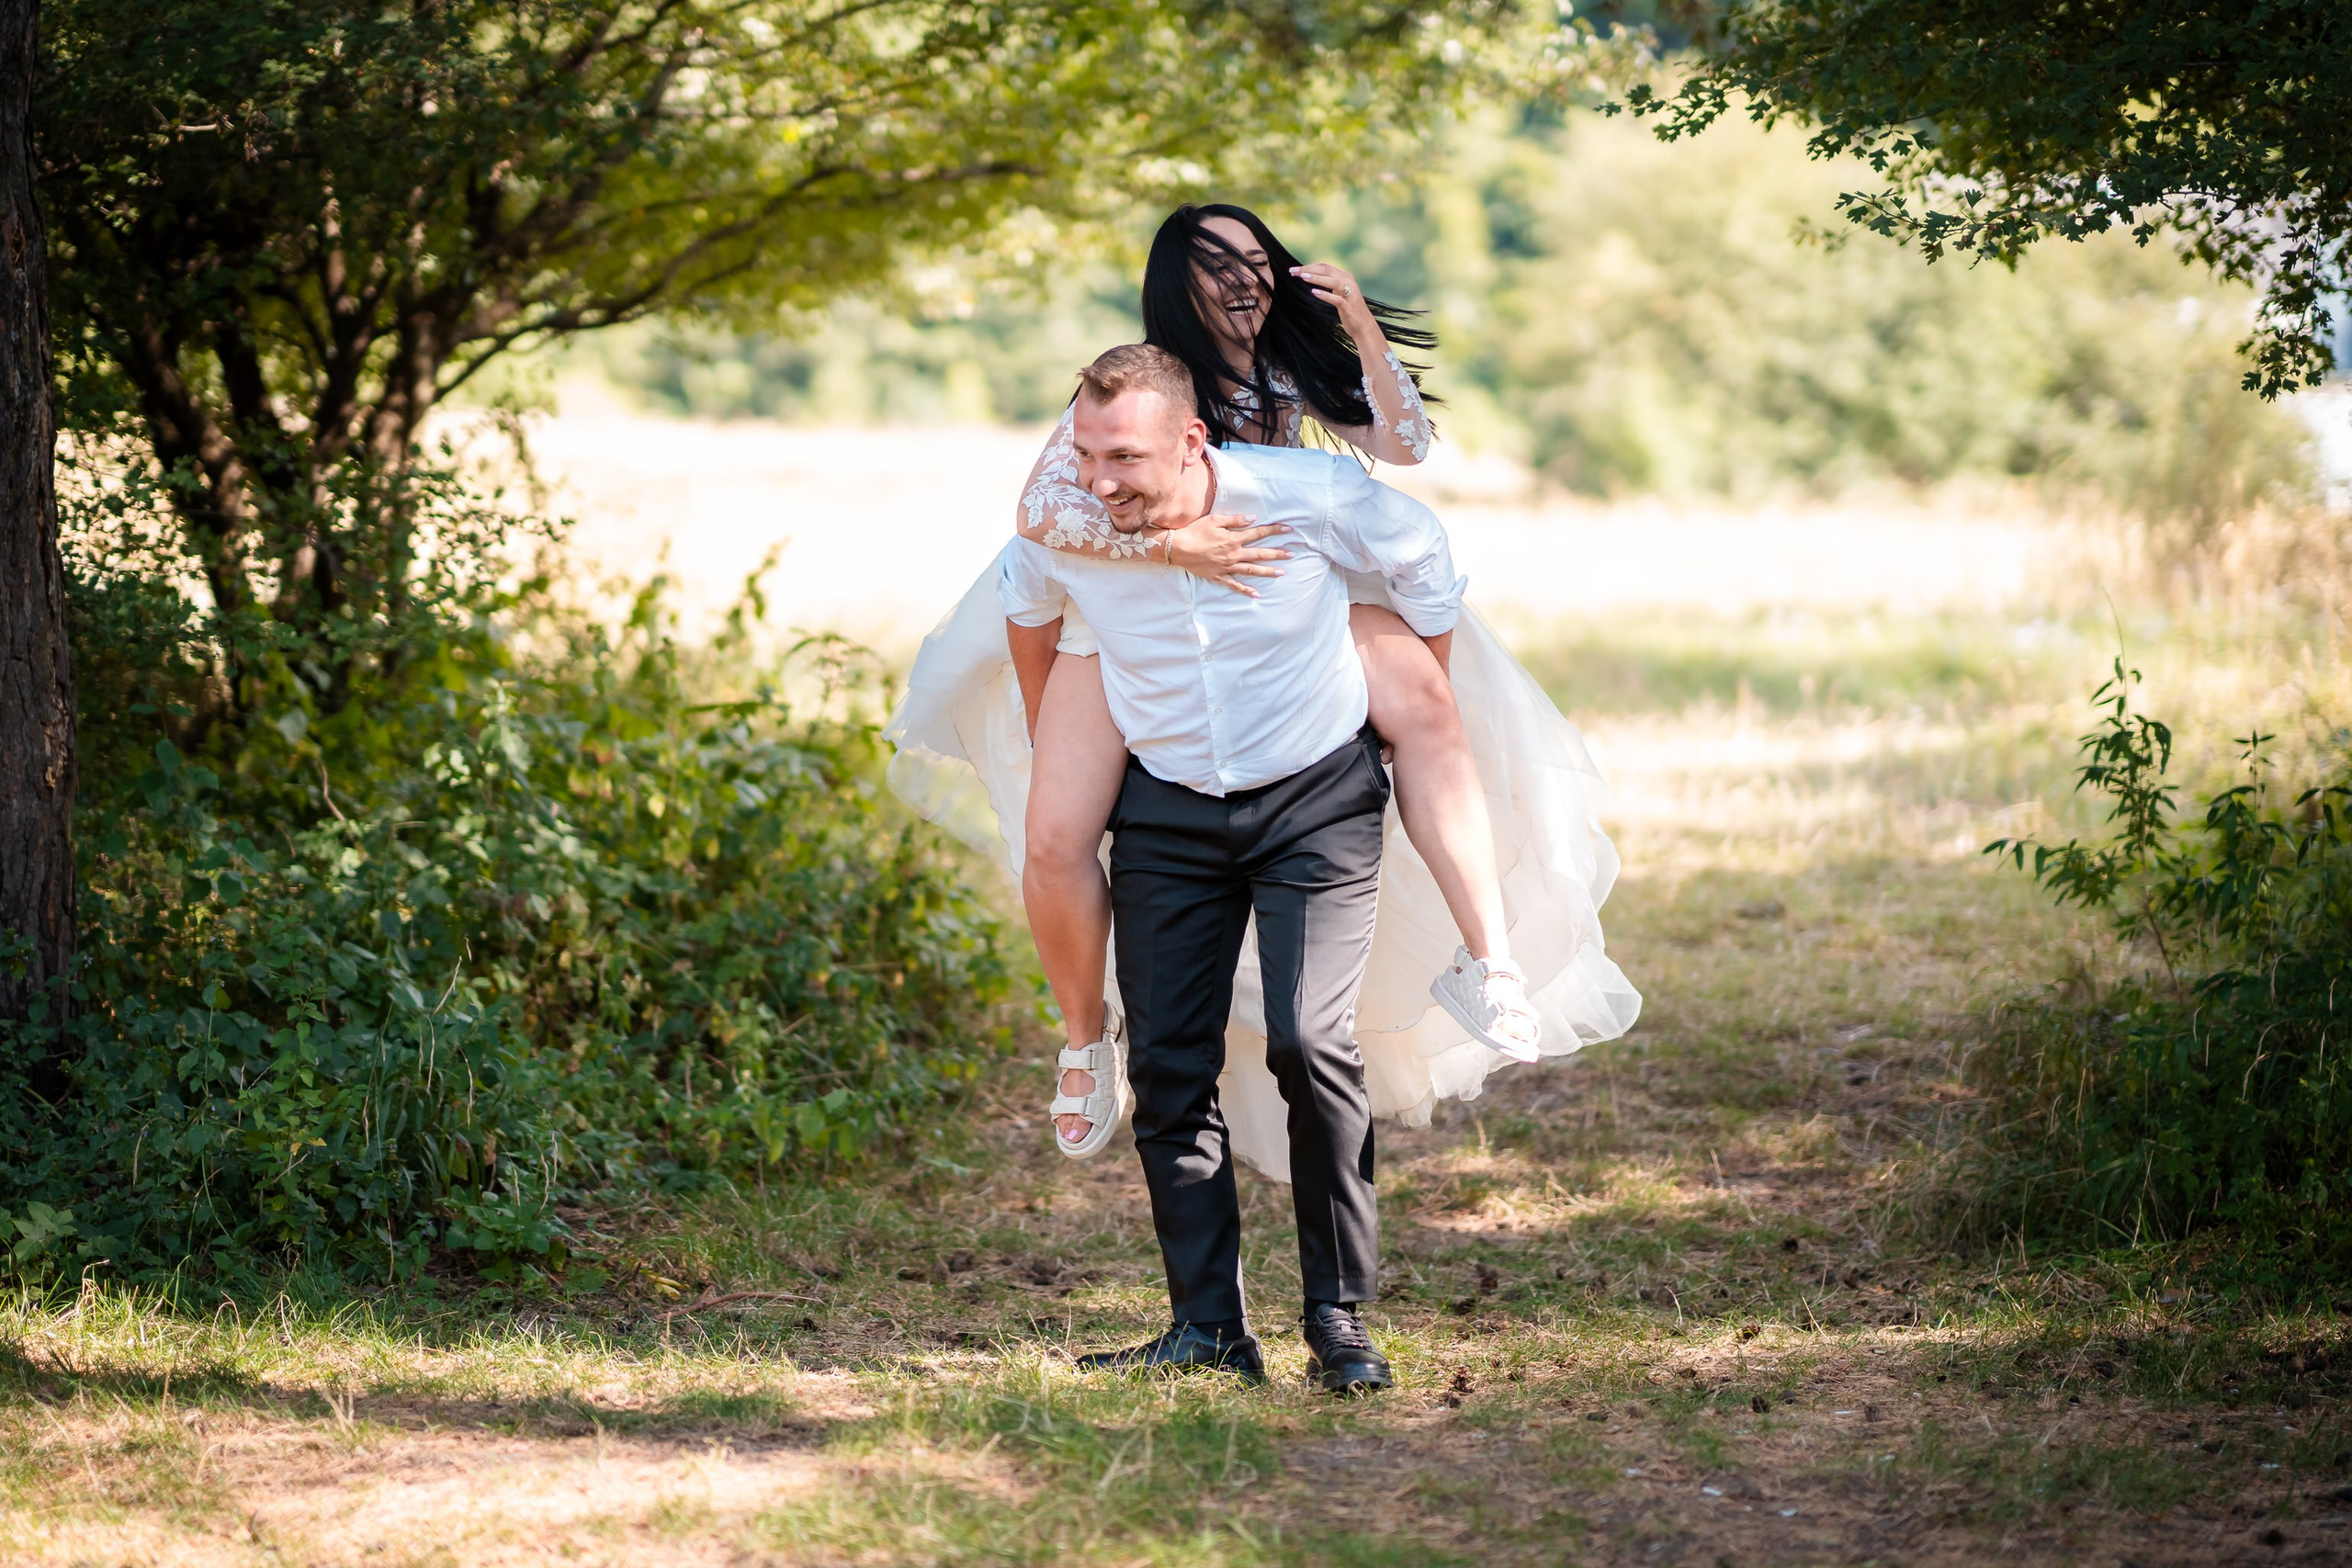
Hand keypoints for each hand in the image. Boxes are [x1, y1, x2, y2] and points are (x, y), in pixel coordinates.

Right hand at [1156, 512, 1291, 595]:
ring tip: (1281, 573)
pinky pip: (1234, 585)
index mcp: (1234, 539)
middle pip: (1259, 554)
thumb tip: (1253, 519)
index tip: (1288, 529)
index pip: (1259, 533)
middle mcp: (1234, 554)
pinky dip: (1245, 590)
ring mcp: (1227, 567)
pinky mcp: (1218, 576)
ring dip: (1267, 572)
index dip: (1274, 530)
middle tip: (1291, 554)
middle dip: (1277, 554)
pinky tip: (1256, 594)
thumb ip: (1235, 520)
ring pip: (1251, 570)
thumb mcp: (1215, 520)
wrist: (1177, 548)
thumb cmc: (1195, 531)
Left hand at [1292, 261, 1377, 338]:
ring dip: (1317, 278)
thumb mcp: (1338, 292)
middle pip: (1327, 270)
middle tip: (1293, 271)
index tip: (1294, 270)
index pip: (1325, 267)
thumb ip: (1329, 283)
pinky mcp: (1348, 307)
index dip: (1309, 266)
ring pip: (1333, 281)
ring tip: (1303, 277)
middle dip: (1309, 269)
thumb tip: (1311, 277)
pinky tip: (1314, 293)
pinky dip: (1326, 295)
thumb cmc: (1348, 309)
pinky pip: (1337, 299)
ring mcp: (1349, 294)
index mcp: (1345, 276)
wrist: (1363, 325)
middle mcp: (1348, 282)